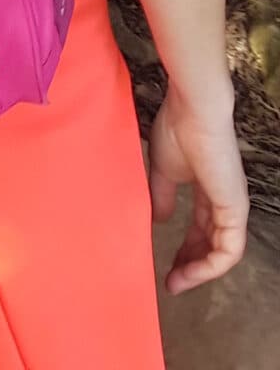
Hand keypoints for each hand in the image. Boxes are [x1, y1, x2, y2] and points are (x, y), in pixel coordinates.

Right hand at [150, 86, 248, 292]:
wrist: (193, 109)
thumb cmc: (176, 129)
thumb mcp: (163, 170)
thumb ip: (162, 196)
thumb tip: (157, 220)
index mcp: (209, 190)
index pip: (201, 227)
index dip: (184, 247)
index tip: (164, 263)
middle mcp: (225, 202)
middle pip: (211, 243)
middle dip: (191, 264)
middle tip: (170, 280)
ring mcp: (233, 207)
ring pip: (222, 253)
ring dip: (199, 271)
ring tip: (176, 282)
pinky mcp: (235, 210)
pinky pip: (228, 250)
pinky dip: (210, 266)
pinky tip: (189, 273)